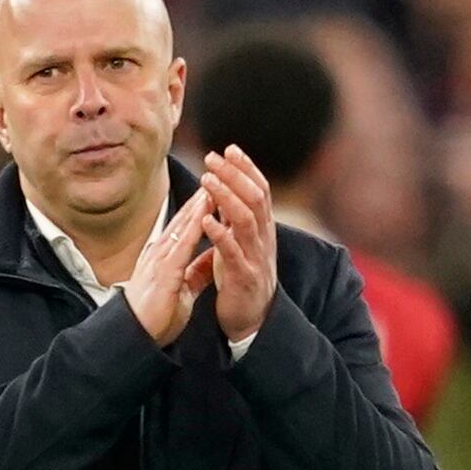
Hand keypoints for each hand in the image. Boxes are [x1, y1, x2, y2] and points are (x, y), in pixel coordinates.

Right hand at [124, 189, 213, 345]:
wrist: (135, 337)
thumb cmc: (156, 317)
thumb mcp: (183, 290)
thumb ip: (197, 273)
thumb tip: (213, 260)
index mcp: (166, 257)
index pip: (187, 225)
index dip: (203, 206)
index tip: (220, 188)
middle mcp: (161, 252)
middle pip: (186, 218)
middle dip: (204, 196)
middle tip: (221, 173)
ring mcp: (160, 259)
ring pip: (184, 224)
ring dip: (200, 203)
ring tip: (217, 182)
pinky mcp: (163, 270)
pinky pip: (182, 243)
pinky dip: (195, 225)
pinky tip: (205, 211)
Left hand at [199, 145, 277, 345]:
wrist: (252, 321)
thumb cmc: (241, 278)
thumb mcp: (241, 242)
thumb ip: (236, 218)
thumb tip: (225, 189)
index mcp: (262, 229)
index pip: (259, 190)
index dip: (246, 168)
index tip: (229, 148)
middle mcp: (263, 239)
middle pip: (255, 197)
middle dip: (235, 175)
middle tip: (213, 157)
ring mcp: (256, 257)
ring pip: (246, 220)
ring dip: (226, 196)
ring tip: (207, 180)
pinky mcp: (244, 278)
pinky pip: (233, 252)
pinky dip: (220, 234)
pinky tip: (206, 220)